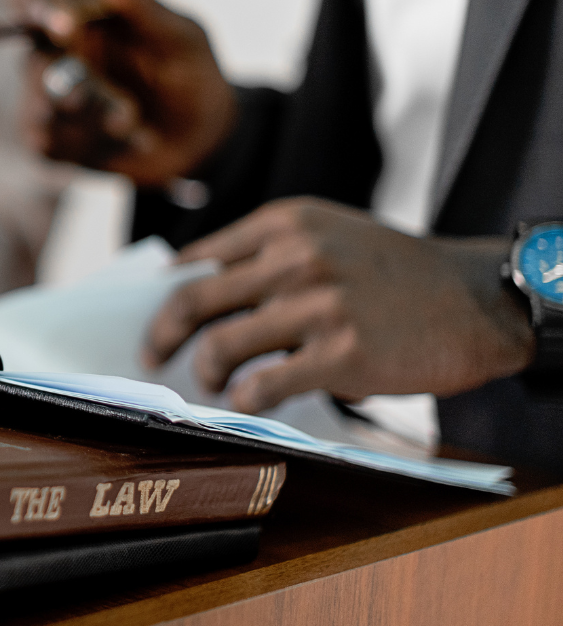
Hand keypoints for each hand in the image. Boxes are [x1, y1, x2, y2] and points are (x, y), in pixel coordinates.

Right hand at [16, 0, 237, 186]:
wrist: (203, 140)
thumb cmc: (192, 75)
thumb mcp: (179, 37)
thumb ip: (139, 2)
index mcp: (77, 15)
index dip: (33, 6)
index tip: (64, 25)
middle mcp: (54, 53)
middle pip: (31, 62)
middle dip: (80, 87)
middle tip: (126, 108)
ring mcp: (48, 98)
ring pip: (40, 107)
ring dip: (93, 120)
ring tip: (134, 124)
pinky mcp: (52, 140)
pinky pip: (46, 144)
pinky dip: (89, 145)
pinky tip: (124, 142)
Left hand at [144, 197, 533, 411]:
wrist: (475, 299)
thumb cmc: (393, 272)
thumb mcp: (328, 234)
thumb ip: (266, 253)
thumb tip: (191, 286)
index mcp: (285, 222)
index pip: (198, 259)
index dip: (164, 294)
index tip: (151, 317)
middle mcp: (296, 257)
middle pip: (194, 300)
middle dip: (162, 334)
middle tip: (154, 355)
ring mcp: (318, 305)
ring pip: (220, 345)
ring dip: (205, 371)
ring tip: (211, 383)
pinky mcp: (341, 353)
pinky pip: (264, 383)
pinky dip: (246, 399)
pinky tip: (249, 402)